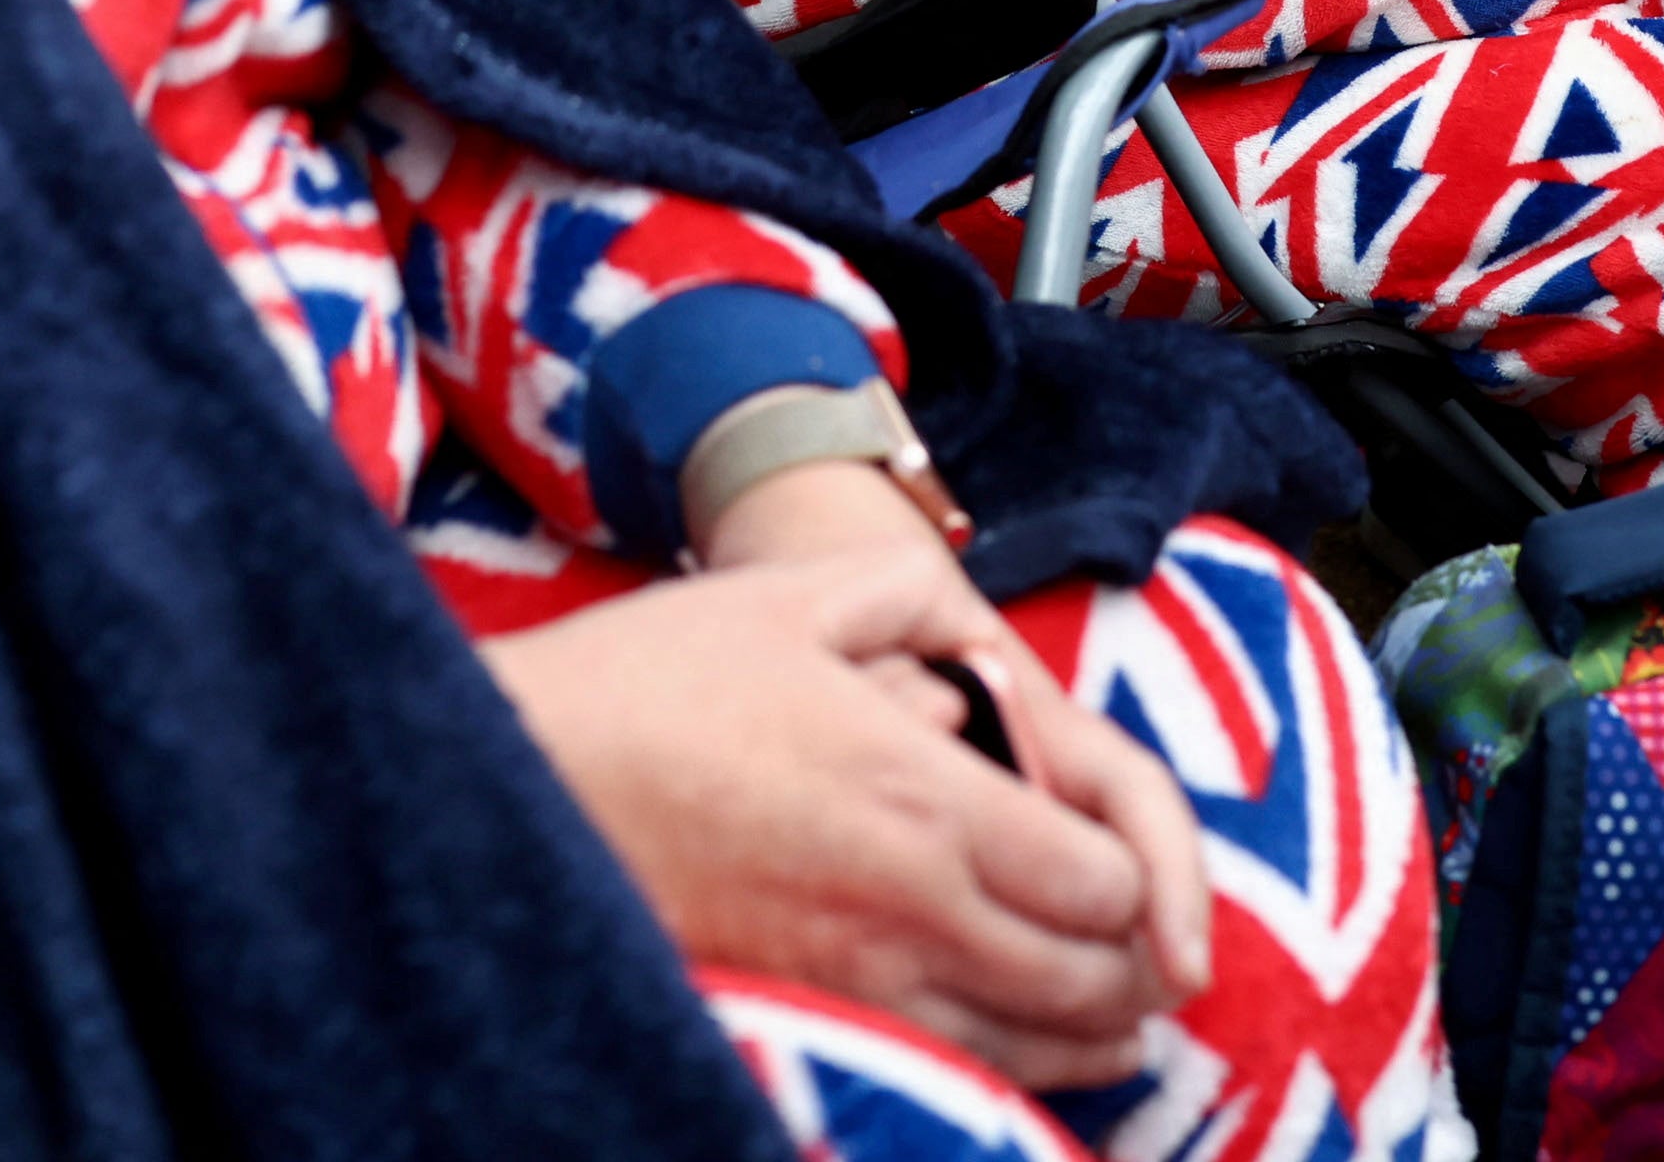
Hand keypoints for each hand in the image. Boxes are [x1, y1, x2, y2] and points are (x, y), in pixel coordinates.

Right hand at [482, 541, 1210, 1089]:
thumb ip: (919, 601)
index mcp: (926, 795)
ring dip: (1088, 1030)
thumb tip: (985, 662)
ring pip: (1024, 1044)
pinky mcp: (803, 1016)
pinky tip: (1014, 1041)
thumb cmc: (650, 681)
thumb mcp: (798, 593)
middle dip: (1134, 968)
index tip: (1125, 862)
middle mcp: (909, 905)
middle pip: (1085, 979)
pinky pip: (942, 1070)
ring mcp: (855, 978)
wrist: (513, 785)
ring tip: (1113, 1010)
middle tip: (1150, 949)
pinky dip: (1005, 1064)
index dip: (1143, 882)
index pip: (1100, 882)